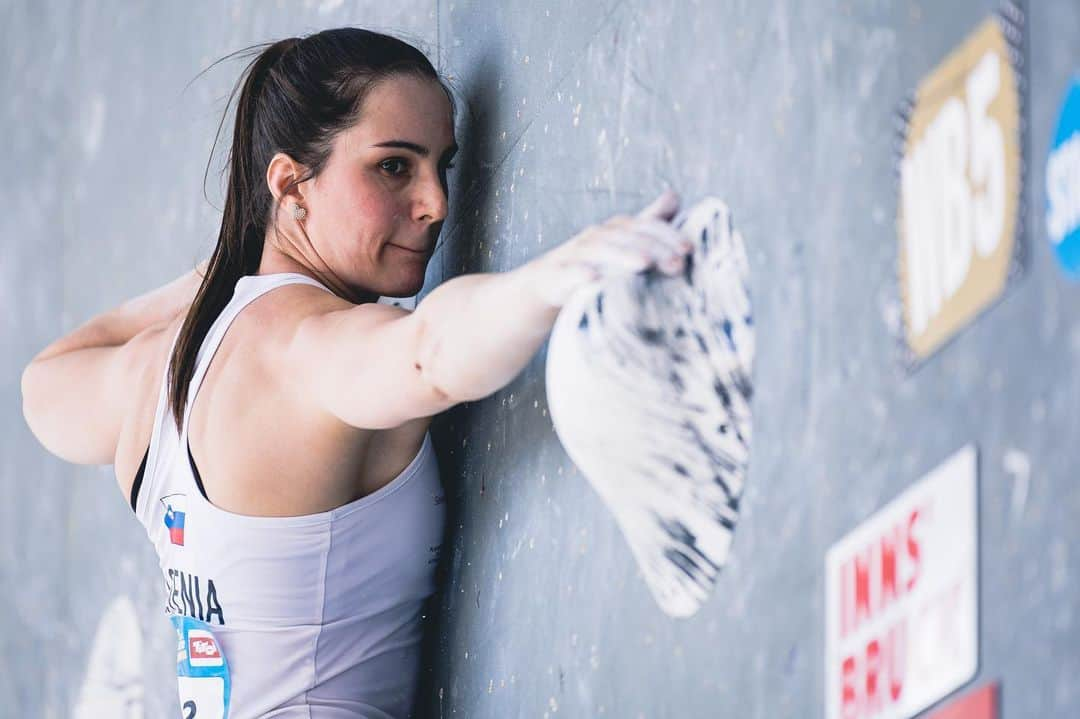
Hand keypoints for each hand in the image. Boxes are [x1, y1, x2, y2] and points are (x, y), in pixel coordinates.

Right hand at [524, 189, 688, 307]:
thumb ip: (648, 222)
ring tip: (643, 264)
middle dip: (653, 248)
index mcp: (616, 229)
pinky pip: (569, 272)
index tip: (688, 249)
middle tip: (676, 264)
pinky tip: (594, 279)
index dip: (667, 234)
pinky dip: (580, 273)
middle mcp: (598, 236)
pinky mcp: (558, 274)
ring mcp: (577, 253)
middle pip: (627, 236)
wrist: (549, 282)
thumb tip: (674, 196)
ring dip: (622, 255)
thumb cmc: (594, 262)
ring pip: (600, 250)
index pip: (644, 225)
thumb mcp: (623, 242)